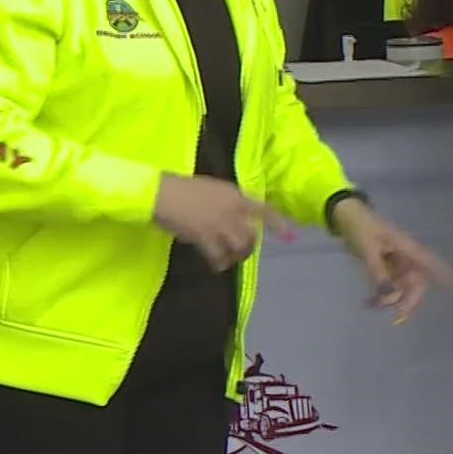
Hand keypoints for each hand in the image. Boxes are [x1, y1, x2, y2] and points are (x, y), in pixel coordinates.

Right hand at [152, 174, 294, 272]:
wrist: (161, 192)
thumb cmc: (180, 188)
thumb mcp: (210, 191)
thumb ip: (223, 204)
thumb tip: (225, 222)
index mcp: (234, 194)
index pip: (263, 209)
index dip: (279, 224)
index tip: (291, 237)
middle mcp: (232, 208)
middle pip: (251, 235)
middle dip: (248, 248)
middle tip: (237, 254)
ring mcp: (220, 223)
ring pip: (239, 247)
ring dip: (234, 258)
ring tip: (225, 261)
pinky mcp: (205, 236)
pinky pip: (219, 256)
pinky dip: (218, 263)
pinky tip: (213, 265)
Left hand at [330, 201, 452, 324]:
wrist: (346, 217)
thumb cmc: (361, 228)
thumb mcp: (368, 249)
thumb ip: (378, 273)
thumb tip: (391, 296)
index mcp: (407, 248)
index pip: (430, 263)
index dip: (445, 275)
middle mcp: (405, 258)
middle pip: (416, 283)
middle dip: (407, 300)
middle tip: (396, 314)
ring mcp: (396, 264)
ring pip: (401, 289)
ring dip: (390, 300)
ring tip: (371, 304)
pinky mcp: (386, 269)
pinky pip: (388, 287)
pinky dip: (380, 296)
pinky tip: (367, 303)